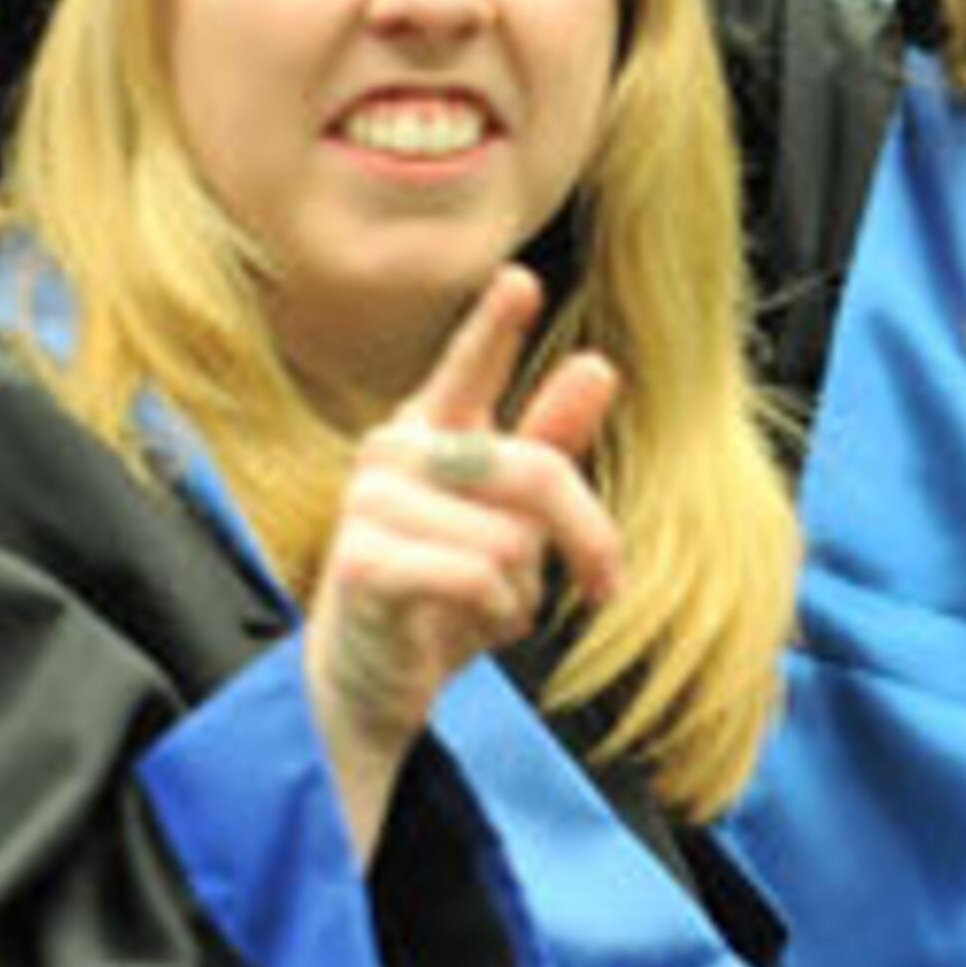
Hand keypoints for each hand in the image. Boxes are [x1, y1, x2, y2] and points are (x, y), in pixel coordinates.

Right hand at [304, 266, 624, 859]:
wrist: (371, 687)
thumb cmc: (442, 595)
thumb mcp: (513, 521)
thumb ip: (550, 443)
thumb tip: (599, 364)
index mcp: (428, 430)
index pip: (467, 369)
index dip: (493, 327)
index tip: (521, 280)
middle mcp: (392, 452)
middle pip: (533, 470)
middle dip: (582, 535)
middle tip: (603, 582)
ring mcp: (369, 503)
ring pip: (510, 537)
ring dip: (519, 590)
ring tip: (478, 607)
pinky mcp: (362, 560)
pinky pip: (478, 575)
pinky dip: (492, 615)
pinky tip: (455, 629)